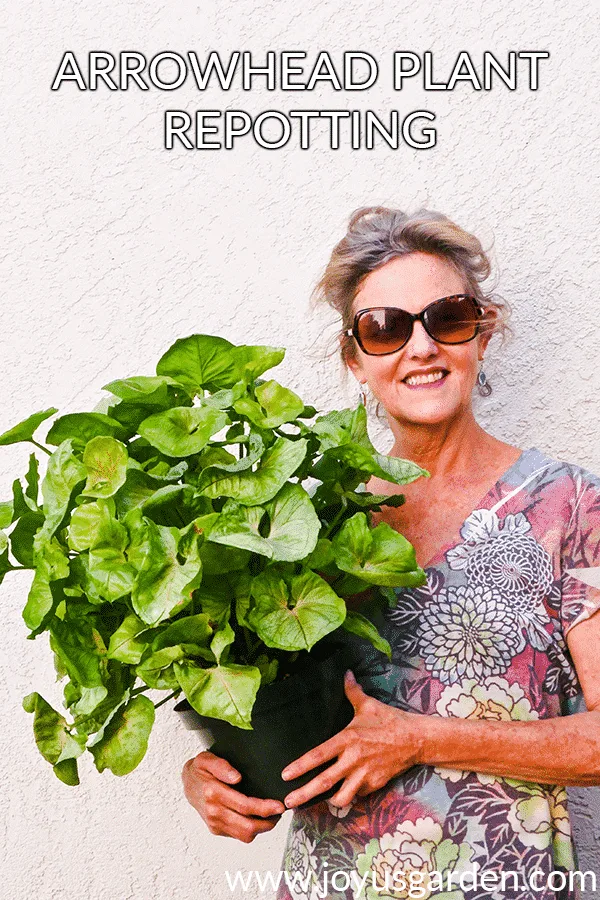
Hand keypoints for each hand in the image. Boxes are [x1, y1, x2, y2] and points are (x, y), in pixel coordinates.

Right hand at [181, 750, 285, 842]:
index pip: (244, 806)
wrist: (187, 783)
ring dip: (262, 829)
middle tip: (280, 812)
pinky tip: (258, 818)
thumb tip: (236, 777)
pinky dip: (251, 830)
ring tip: (272, 816)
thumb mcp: (207, 759)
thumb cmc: (200, 769)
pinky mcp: (216, 829)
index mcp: (213, 793)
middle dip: (268, 823)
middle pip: (247, 826)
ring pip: (244, 835)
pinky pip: (238, 835)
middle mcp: (214, 812)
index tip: (279, 806)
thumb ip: (222, 766)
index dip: (265, 808)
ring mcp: (214, 823)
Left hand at [281, 671, 423, 808]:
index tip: (285, 775)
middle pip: (324, 782)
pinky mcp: (375, 784)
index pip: (318, 755)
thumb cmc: (390, 720)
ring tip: (318, 802)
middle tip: (288, 802)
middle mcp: (353, 759)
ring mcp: (365, 775)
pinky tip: (345, 793)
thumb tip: (346, 673)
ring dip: (328, 801)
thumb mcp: (368, 704)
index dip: (300, 766)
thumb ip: (353, 692)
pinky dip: (350, 795)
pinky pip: (358, 795)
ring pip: (341, 796)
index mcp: (347, 739)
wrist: (416, 739)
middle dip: (304, 794)